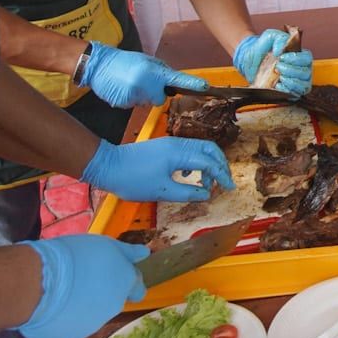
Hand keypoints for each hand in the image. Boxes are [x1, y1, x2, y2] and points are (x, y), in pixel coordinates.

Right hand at [16, 234, 147, 337]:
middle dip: (101, 292)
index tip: (119, 276)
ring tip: (61, 289)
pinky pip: (67, 325)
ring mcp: (89, 326)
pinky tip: (49, 304)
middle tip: (81, 277)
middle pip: (111, 300)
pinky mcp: (67, 337)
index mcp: (123, 285)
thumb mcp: (105, 245)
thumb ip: (127, 253)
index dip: (129, 282)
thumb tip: (145, 254)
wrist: (38, 283)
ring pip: (89, 314)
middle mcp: (111, 308)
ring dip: (81, 304)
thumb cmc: (73, 257)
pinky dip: (62, 316)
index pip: (137, 288)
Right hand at [77, 42, 207, 108]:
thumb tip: (173, 82)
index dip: (192, 84)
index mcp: (153, 72)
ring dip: (142, 96)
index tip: (205, 86)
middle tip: (144, 82)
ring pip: (146, 103)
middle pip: (160, 99)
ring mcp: (134, 96)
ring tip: (130, 83)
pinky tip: (123, 89)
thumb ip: (161, 72)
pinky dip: (131, 99)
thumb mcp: (147, 61)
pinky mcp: (123, 104)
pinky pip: (134, 106)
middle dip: (155, 93)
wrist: (99, 65)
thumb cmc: (125, 61)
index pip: (177, 79)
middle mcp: (146, 85)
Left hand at [80, 136, 231, 201]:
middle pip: (210, 149)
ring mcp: (171, 143)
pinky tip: (189, 175)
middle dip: (220, 165)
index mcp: (179, 154)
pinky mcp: (164, 146)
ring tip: (207, 182)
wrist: (107, 166)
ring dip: (209, 163)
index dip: (222, 175)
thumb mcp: (161, 191)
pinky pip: (189, 150)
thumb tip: (206, 195)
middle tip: (224, 183)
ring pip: (200, 148)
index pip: (209, 162)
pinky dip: (196, 161)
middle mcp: (178, 144)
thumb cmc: (132, 180)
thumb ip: (187, 193)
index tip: (229, 188)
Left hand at [233, 30, 312, 93]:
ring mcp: (295, 81)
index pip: (306, 58)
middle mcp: (300, 68)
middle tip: (278, 67)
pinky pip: (294, 95)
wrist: (249, 59)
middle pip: (306, 73)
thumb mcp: (270, 36)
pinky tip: (278, 85)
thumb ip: (279, 38)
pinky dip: (287, 91)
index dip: (296, 59)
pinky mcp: (287, 90)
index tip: (282, 57)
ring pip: (303, 85)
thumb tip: (282, 50)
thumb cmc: (262, 47)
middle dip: (291, 71)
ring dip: (291, 82)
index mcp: (298, 55)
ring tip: (279, 77)